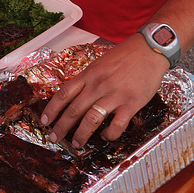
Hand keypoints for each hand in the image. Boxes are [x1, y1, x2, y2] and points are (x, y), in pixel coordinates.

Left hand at [40, 33, 168, 147]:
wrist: (149, 48)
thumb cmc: (126, 55)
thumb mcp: (101, 63)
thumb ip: (90, 78)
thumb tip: (78, 95)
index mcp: (89, 74)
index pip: (64, 94)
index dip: (52, 109)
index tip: (44, 121)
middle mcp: (98, 85)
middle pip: (73, 109)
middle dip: (61, 127)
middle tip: (54, 137)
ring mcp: (114, 94)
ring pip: (91, 119)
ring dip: (81, 134)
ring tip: (76, 144)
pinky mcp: (131, 103)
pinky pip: (117, 125)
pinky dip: (109, 134)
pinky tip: (106, 136)